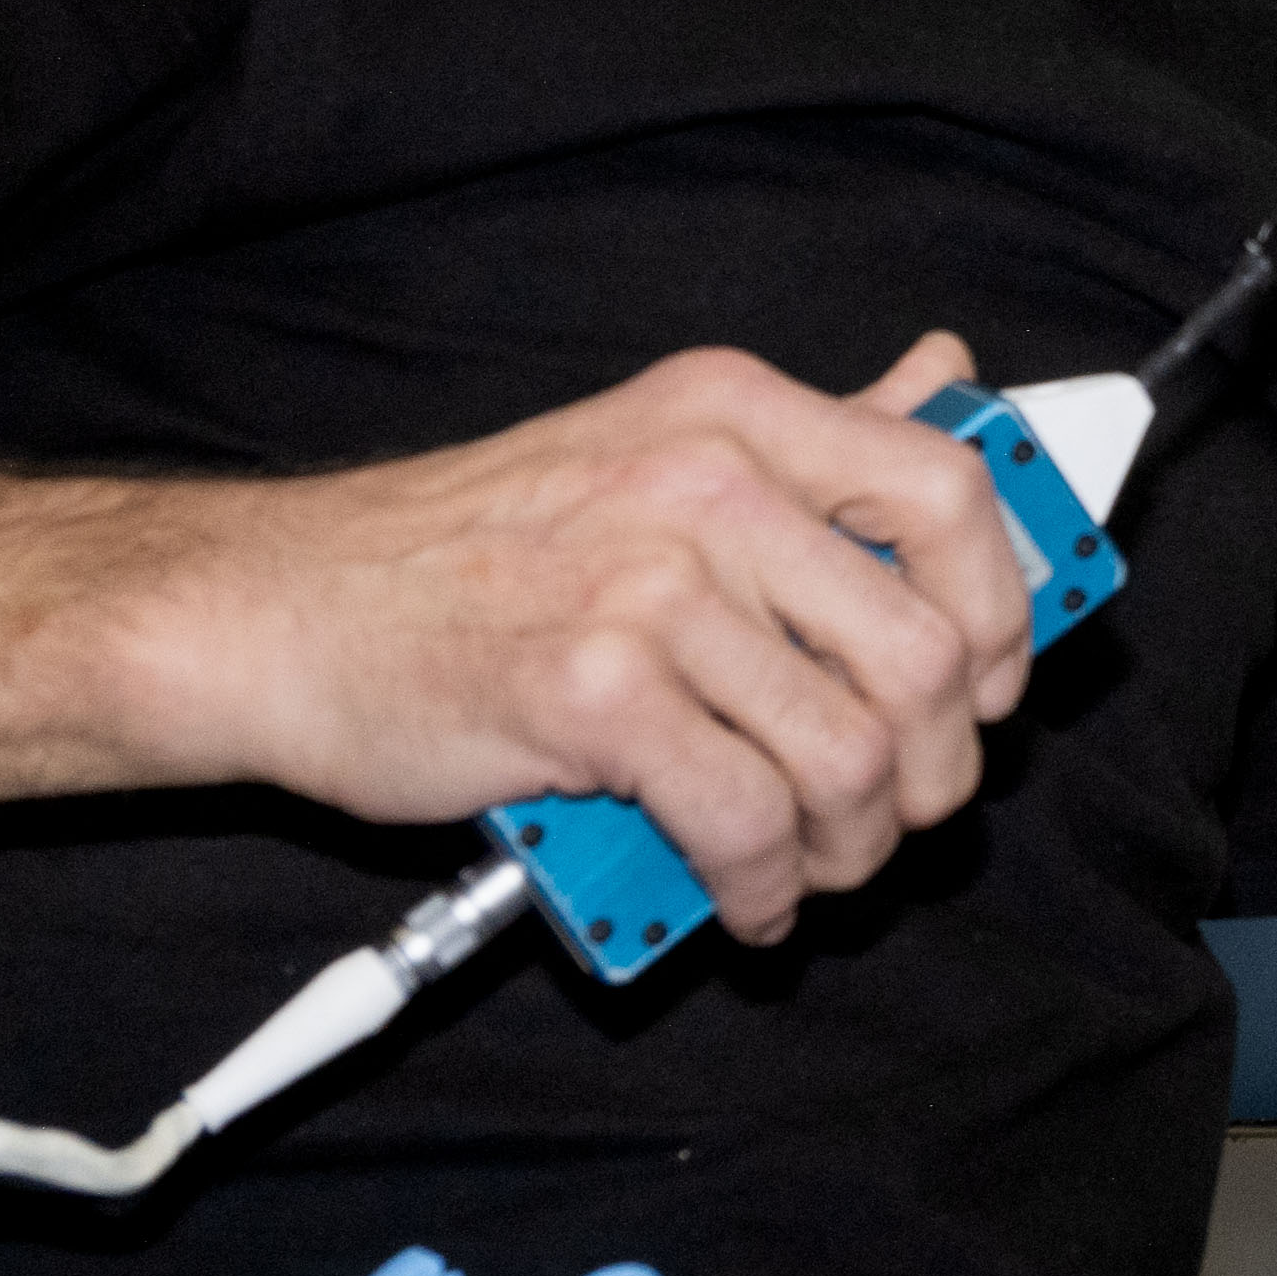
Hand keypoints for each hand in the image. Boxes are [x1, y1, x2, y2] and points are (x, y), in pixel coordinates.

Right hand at [132, 337, 1042, 941]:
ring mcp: (650, 588)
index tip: (989, 683)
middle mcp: (709, 484)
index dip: (999, 605)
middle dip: (939, 762)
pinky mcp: (591, 697)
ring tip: (817, 866)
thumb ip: (806, 437)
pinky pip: (749, 821)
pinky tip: (745, 900)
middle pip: (922, 647)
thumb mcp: (649, 450)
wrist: (278, 612)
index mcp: (737, 414)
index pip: (947, 488)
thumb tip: (949, 375)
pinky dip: (765, 887)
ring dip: (856, 843)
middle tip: (902, 810)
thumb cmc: (466, 551)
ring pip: (852, 751)